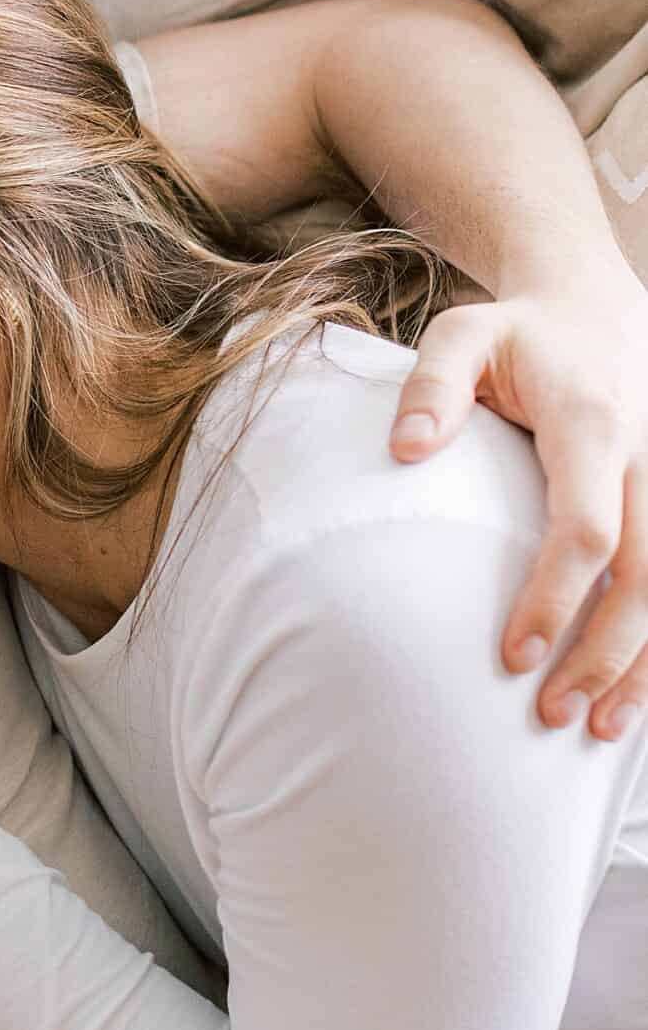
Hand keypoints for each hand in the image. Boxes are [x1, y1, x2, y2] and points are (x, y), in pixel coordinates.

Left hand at [390, 283, 647, 737]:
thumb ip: (431, 386)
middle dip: (603, 652)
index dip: (554, 597)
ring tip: (596, 728)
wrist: (596, 301)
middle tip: (551, 714)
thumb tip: (405, 451)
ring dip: (642, 663)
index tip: (510, 657)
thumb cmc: (519, 335)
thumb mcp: (462, 333)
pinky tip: (634, 694)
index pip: (585, 528)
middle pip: (644, 573)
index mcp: (593, 422)